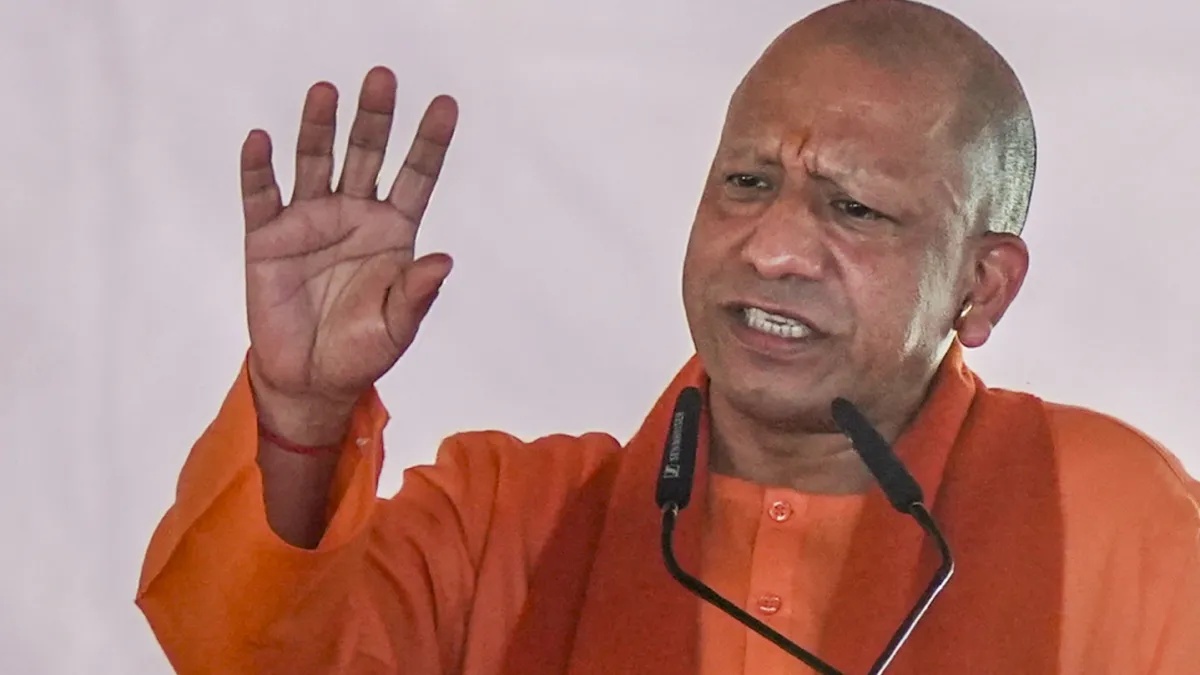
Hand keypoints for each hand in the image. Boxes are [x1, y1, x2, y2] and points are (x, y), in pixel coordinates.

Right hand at [238, 67, 456, 441]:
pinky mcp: (267, 238)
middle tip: (382, 77)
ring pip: (315, 162)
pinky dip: (258, 169)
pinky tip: (260, 139)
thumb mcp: (398, 327)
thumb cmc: (362, 350)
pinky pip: (261, 196)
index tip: (445, 104)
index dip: (430, 141)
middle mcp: (353, 215)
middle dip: (374, 118)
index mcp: (393, 231)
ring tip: (325, 91)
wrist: (311, 380)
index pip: (416, 176)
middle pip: (366, 154)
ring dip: (319, 128)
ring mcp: (309, 221)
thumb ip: (418, 294)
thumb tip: (444, 261)